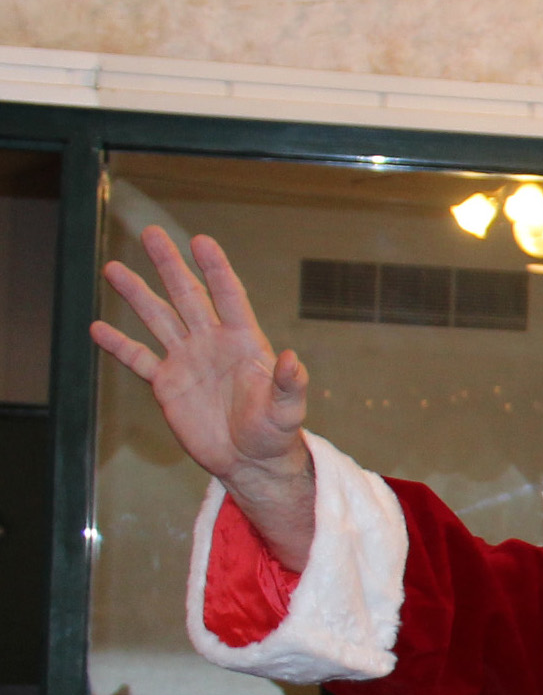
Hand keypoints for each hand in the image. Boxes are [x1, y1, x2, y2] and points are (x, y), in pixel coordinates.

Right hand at [90, 227, 317, 568]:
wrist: (249, 461)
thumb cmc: (275, 433)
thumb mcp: (287, 410)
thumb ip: (288, 383)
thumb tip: (291, 358)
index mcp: (243, 341)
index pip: (228, 296)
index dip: (215, 269)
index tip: (201, 241)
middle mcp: (212, 343)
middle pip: (187, 295)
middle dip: (169, 264)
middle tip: (150, 232)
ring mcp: (187, 361)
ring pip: (158, 318)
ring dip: (136, 294)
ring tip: (114, 268)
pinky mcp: (167, 384)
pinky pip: (138, 359)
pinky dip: (118, 345)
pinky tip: (98, 327)